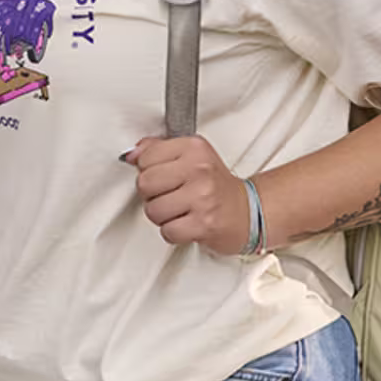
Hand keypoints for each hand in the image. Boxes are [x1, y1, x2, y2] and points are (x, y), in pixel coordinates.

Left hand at [123, 134, 250, 255]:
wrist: (249, 211)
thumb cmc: (216, 185)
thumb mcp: (192, 156)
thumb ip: (159, 149)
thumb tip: (131, 154)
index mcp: (194, 148)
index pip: (146, 157)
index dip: (148, 170)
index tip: (164, 176)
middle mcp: (199, 170)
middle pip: (145, 184)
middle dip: (152, 194)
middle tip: (169, 195)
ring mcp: (202, 197)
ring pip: (153, 210)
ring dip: (161, 216)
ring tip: (178, 210)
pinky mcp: (204, 224)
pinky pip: (167, 231)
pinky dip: (173, 232)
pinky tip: (186, 223)